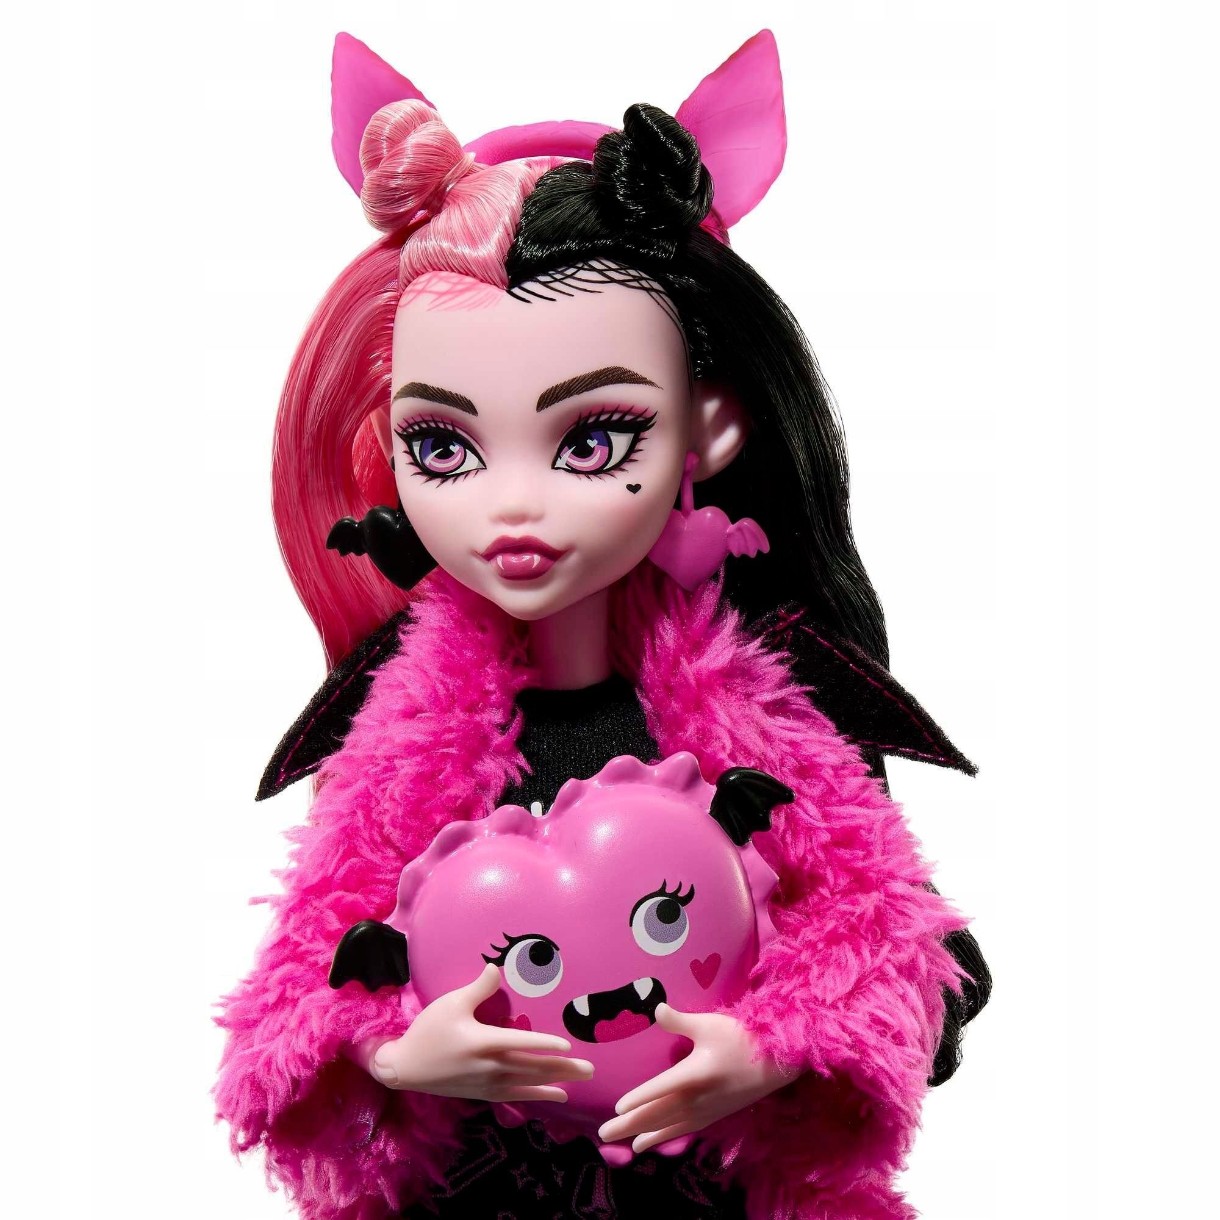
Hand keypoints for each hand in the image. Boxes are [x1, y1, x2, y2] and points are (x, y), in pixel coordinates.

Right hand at [367, 963, 593, 1103]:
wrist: (406, 1068)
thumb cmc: (428, 1031)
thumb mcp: (452, 1004)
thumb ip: (479, 988)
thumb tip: (497, 968)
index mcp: (483, 1042)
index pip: (522, 1043)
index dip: (546, 1045)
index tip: (569, 1046)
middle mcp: (490, 1066)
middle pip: (533, 1067)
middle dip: (563, 1068)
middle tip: (590, 1069)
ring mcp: (488, 1083)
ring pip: (529, 1083)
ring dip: (556, 1081)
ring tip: (579, 1081)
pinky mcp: (484, 1093)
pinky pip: (517, 1096)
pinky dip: (538, 1095)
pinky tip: (556, 1095)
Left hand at [597, 1003, 801, 1154]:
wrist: (776, 1063)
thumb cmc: (741, 1038)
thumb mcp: (709, 1025)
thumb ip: (679, 1021)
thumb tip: (656, 1008)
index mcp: (694, 1074)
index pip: (659, 1090)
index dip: (638, 1099)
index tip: (617, 1107)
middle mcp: (697, 1098)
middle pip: (657, 1114)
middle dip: (629, 1125)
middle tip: (603, 1134)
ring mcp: (705, 1111)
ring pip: (668, 1127)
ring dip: (643, 1135)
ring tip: (622, 1144)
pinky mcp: (712, 1116)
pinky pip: (683, 1131)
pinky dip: (665, 1138)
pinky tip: (651, 1143)